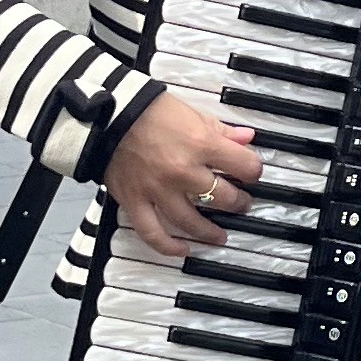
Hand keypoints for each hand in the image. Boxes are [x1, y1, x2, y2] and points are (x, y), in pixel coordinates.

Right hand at [106, 88, 264, 261]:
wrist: (108, 114)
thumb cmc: (149, 110)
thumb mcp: (193, 113)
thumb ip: (222, 130)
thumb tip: (247, 138)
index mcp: (201, 143)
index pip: (245, 166)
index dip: (253, 170)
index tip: (250, 173)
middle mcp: (183, 171)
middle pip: (224, 197)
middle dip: (238, 202)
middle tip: (239, 203)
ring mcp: (159, 190)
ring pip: (192, 222)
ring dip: (210, 232)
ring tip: (220, 236)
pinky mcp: (135, 201)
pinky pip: (153, 233)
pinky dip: (169, 246)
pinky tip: (183, 249)